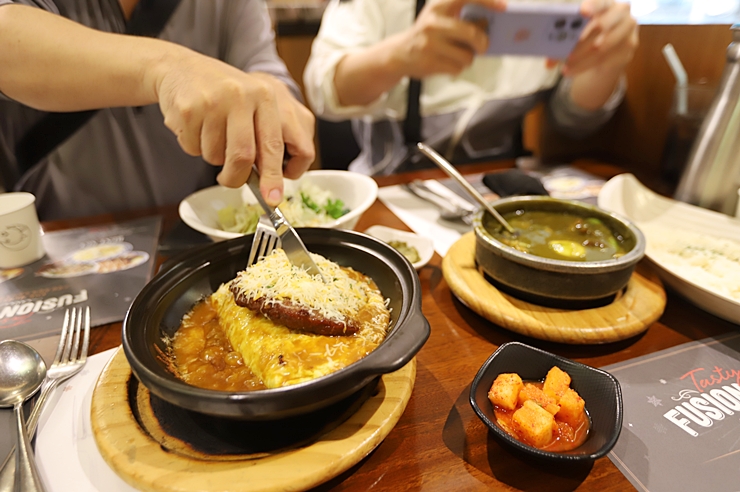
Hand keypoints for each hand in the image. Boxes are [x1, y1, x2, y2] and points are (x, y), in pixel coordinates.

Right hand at [155, 51, 314, 205]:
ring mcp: (214, 101)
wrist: (181, 68)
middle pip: (244, 156)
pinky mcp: (189, 108)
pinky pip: (194, 148)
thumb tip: (273, 183)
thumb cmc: (225, 96)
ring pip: (217, 156)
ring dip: (214, 157)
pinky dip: (194, 147)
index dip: (275, 176)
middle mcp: (243, 95)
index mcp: (266, 96)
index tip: (273, 198)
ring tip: (211, 134)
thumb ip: (268, 138)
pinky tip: (195, 126)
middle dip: (238, 177)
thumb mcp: (254, 106)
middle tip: (232, 182)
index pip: (275, 144)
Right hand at [395, 0, 504, 77]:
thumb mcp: (441, 18)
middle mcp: (432, 23)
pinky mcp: (430, 63)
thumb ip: (463, 18)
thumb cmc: (428, 34)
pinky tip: (446, 63)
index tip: (504, 7)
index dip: (487, 1)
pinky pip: (457, 68)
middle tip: (484, 46)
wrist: (399, 54)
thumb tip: (488, 25)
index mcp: (437, 6)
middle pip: (471, 33)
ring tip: (457, 55)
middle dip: (482, 42)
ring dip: (467, 58)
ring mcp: (430, 44)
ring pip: (467, 55)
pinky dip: (457, 68)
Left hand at [563, 0, 638, 76]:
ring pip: (602, 47)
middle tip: (567, 54)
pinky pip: (606, 59)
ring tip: (566, 67)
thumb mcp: (578, 31)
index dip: (591, 6)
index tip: (582, 12)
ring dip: (582, 59)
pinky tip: (573, 71)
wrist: (612, 45)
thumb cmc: (590, 33)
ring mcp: (628, 28)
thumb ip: (565, 39)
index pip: (600, 3)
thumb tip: (548, 61)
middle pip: (601, 26)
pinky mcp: (630, 45)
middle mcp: (621, 11)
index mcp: (606, 3)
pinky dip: (586, 66)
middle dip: (582, 42)